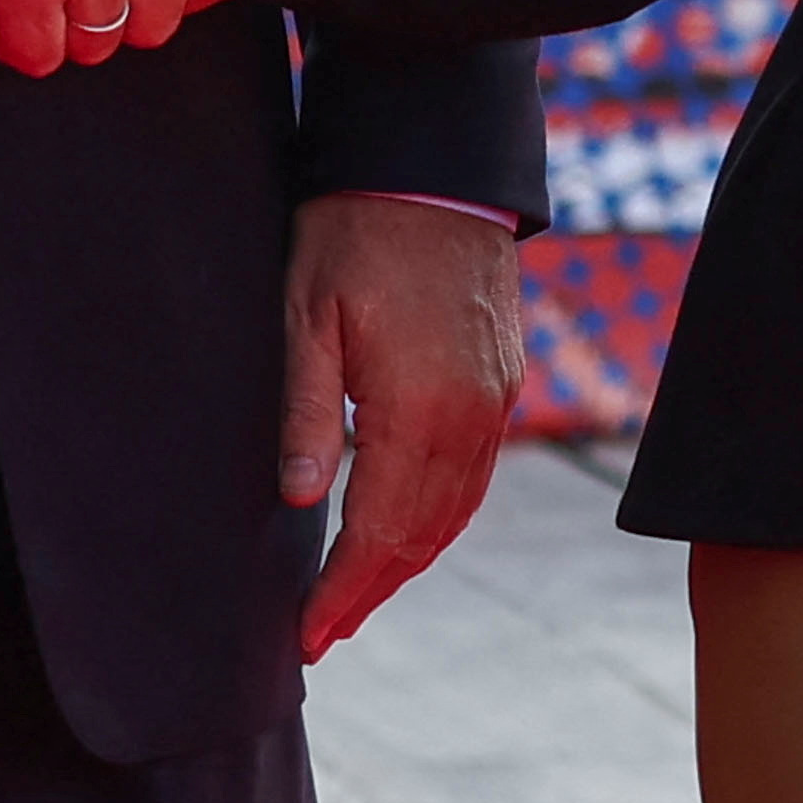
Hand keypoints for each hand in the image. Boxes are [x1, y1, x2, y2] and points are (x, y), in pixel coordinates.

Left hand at [279, 194, 521, 662]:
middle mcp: (471, 415)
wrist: (434, 165)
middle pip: (422, 536)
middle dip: (372, 591)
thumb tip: (297, 499)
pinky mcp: (504, 381)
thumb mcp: (307, 313)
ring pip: (456, 512)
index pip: (379, 531)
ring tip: (360, 597)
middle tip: (326, 632)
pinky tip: (409, 532)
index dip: (343, 592)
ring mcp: (495, 400)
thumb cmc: (354, 229)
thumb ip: (308, 412)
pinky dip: (442, 519)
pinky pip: (477, 476)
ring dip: (408, 562)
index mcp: (418, 406)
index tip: (309, 637)